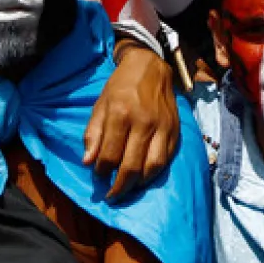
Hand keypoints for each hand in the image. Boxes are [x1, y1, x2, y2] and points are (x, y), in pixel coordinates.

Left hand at [83, 40, 178, 199]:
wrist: (150, 66)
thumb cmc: (120, 86)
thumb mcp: (100, 105)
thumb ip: (93, 134)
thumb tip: (88, 162)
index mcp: (121, 114)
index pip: (110, 155)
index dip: (102, 171)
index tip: (98, 176)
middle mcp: (144, 122)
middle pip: (132, 166)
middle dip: (120, 187)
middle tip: (112, 196)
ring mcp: (162, 127)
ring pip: (153, 167)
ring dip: (139, 184)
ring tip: (129, 189)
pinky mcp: (175, 129)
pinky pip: (166, 159)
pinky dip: (155, 172)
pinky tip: (144, 176)